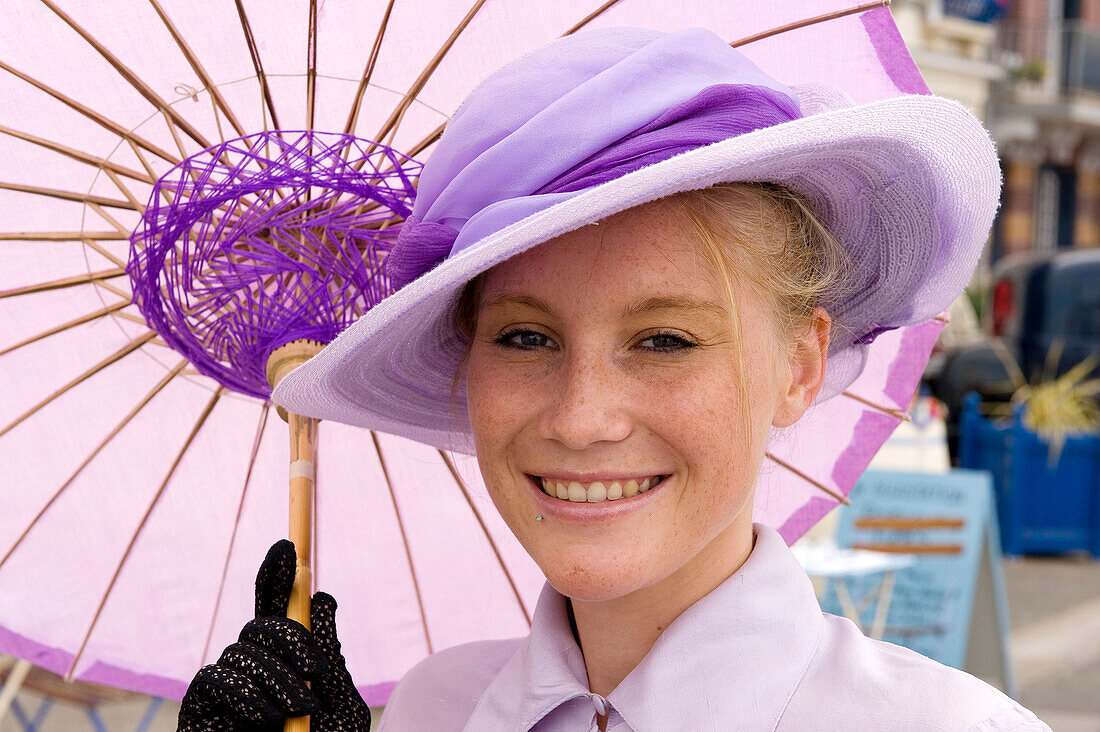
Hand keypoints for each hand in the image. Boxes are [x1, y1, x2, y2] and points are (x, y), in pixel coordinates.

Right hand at [177, 540, 370, 730]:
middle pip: (260, 622)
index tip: (287, 544)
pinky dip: (246, 694)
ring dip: (275, 676)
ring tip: (298, 711)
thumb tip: (323, 595)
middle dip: (289, 637)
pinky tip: (267, 720)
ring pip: (242, 649)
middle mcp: (253, 668)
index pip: (277, 608)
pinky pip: (216, 679)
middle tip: (314, 672)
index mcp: (287, 662)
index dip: (276, 575)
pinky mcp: (200, 711)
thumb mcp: (337, 707)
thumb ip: (328, 656)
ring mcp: (226, 689)